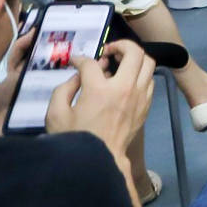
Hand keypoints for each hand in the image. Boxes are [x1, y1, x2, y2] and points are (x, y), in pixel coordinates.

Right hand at [46, 41, 155, 161]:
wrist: (99, 161)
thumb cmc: (75, 138)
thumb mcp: (56, 113)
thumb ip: (64, 88)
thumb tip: (78, 75)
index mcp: (99, 90)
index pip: (91, 63)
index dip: (80, 59)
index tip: (76, 62)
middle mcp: (124, 88)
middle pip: (134, 52)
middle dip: (120, 45)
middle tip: (108, 52)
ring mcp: (139, 96)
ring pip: (148, 63)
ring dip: (134, 58)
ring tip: (120, 63)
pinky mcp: (146, 106)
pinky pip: (150, 80)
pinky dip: (140, 75)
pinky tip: (127, 81)